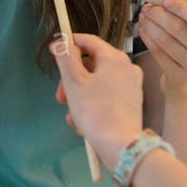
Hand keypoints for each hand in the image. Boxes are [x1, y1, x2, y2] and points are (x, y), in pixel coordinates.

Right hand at [50, 33, 143, 159]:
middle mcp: (127, 67)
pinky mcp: (131, 102)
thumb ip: (65, 57)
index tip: (54, 51)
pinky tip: (83, 120)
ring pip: (97, 82)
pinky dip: (92, 103)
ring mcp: (132, 85)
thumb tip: (61, 42)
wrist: (120, 145)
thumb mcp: (74, 82)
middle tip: (60, 97)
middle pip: (92, 64)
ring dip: (79, 95)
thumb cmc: (95, 112)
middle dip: (71, 79)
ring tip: (71, 115)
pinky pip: (106, 95)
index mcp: (115, 58)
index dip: (69, 43)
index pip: (88, 41)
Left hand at [138, 0, 186, 96]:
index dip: (181, 8)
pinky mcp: (180, 80)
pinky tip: (144, 30)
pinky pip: (159, 53)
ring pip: (166, 41)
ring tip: (144, 16)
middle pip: (180, 29)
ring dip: (151, 25)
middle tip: (147, 7)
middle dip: (159, 14)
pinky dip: (148, 38)